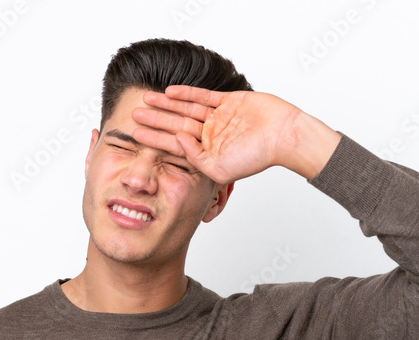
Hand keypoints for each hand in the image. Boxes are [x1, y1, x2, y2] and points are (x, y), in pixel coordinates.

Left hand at [131, 86, 340, 181]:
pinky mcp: (229, 102)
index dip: (154, 139)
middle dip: (155, 120)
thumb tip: (176, 141)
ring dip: (166, 105)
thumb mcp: (219, 170)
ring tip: (146, 100)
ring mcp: (219, 118)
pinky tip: (169, 92)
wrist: (285, 136)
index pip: (175, 145)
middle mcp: (211, 136)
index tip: (134, 135)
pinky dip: (187, 93)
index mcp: (207, 153)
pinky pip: (203, 97)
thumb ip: (195, 158)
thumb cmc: (257, 157)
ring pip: (186, 109)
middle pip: (176, 125)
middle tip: (133, 115)